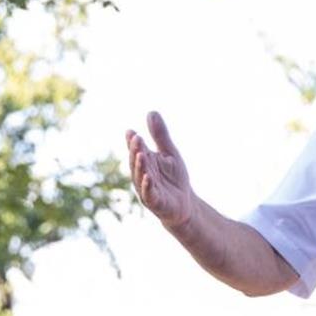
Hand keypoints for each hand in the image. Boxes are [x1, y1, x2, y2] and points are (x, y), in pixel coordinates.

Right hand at [125, 111, 193, 228]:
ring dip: (140, 166)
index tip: (131, 132)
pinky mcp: (155, 202)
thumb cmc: (174, 178)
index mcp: (145, 162)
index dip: (133, 142)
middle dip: (135, 151)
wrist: (185, 203)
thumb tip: (151, 112)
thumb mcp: (169, 153)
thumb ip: (160, 135)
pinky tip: (148, 177)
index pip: (136, 149)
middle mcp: (142, 174)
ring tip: (141, 154)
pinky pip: (149, 194)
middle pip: (136, 161)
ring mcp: (146, 189)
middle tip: (137, 138)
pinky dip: (147, 186)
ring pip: (140, 177)